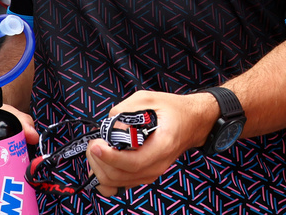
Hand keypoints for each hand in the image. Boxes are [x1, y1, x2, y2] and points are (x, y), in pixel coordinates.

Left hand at [86, 91, 218, 196]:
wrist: (190, 122)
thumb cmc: (172, 110)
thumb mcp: (149, 99)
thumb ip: (125, 109)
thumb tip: (108, 126)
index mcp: (162, 145)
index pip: (133, 162)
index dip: (111, 157)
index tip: (96, 145)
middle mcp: (156, 165)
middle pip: (119, 175)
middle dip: (99, 160)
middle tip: (94, 140)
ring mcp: (150, 173)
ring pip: (115, 183)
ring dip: (98, 167)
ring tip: (96, 148)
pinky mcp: (143, 176)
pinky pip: (118, 185)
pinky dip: (104, 176)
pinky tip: (102, 161)